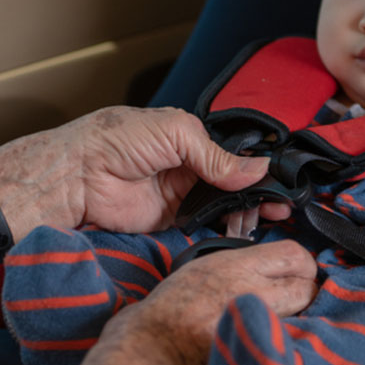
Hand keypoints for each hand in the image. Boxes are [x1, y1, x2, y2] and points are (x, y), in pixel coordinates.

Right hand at [28, 239, 318, 364]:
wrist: (147, 356)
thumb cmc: (154, 320)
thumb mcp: (188, 276)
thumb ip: (219, 274)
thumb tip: (237, 277)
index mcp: (230, 266)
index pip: (291, 253)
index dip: (301, 263)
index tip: (296, 271)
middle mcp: (249, 289)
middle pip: (306, 284)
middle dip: (306, 290)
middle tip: (296, 299)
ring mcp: (256, 322)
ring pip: (302, 312)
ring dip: (299, 316)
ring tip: (281, 322)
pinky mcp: (257, 350)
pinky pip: (284, 340)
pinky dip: (283, 342)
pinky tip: (269, 346)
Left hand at [75, 106, 286, 231]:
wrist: (80, 175)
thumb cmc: (117, 140)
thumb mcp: (175, 133)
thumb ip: (216, 156)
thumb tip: (257, 168)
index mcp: (192, 139)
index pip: (234, 154)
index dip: (257, 167)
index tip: (282, 180)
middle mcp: (190, 168)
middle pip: (235, 183)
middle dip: (260, 193)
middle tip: (284, 205)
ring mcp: (182, 196)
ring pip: (225, 206)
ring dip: (248, 212)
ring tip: (270, 218)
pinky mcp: (172, 222)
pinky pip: (205, 226)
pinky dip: (225, 230)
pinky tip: (246, 231)